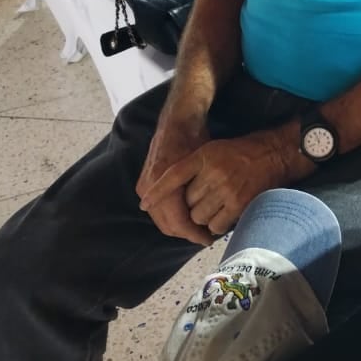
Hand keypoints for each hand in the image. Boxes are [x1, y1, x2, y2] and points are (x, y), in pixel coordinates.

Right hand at [136, 107, 210, 244]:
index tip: (209, 239)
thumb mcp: (204, 167)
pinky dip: (171, 217)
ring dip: (179, 227)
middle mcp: (150, 188)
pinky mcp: (144, 185)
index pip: (178, 222)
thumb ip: (205, 194)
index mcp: (164, 185)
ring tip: (199, 229)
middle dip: (187, 234)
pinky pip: (157, 210)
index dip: (194, 234)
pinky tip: (186, 217)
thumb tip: (216, 221)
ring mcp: (145, 187)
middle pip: (168, 225)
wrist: (177, 122)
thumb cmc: (195, 141)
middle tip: (206, 237)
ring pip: (161, 220)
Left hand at [139, 127, 309, 236]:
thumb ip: (193, 167)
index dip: (158, 192)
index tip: (145, 204)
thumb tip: (171, 193)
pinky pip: (216, 225)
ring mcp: (227, 188)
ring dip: (204, 218)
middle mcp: (213, 171)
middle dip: (192, 206)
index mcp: (205, 156)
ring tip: (216, 208)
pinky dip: (217, 225)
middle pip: (187, 202)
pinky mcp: (239, 203)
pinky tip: (224, 216)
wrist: (275, 153)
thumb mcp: (213, 150)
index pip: (173, 175)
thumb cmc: (241, 152)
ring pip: (199, 216)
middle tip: (205, 201)